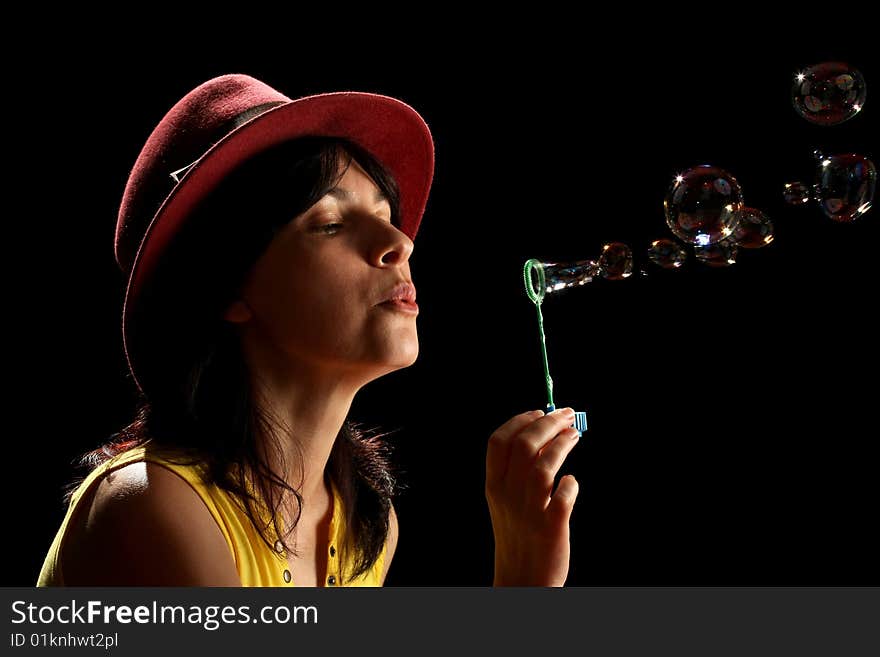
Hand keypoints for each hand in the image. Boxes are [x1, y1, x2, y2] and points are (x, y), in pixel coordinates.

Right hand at [486, 408, 579, 585]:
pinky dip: (571, 484)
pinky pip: (563, 498)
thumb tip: (542, 437)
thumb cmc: (517, 536)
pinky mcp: (550, 529)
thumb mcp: (505, 502)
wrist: (521, 580)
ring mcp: (529, 512)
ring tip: (574, 434)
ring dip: (562, 445)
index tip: (539, 411)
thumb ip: (517, 471)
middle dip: (548, 423)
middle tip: (567, 415)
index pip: (498, 441)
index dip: (520, 420)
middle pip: (525, 446)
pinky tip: (572, 481)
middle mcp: (507, 496)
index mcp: (493, 486)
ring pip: (544, 466)